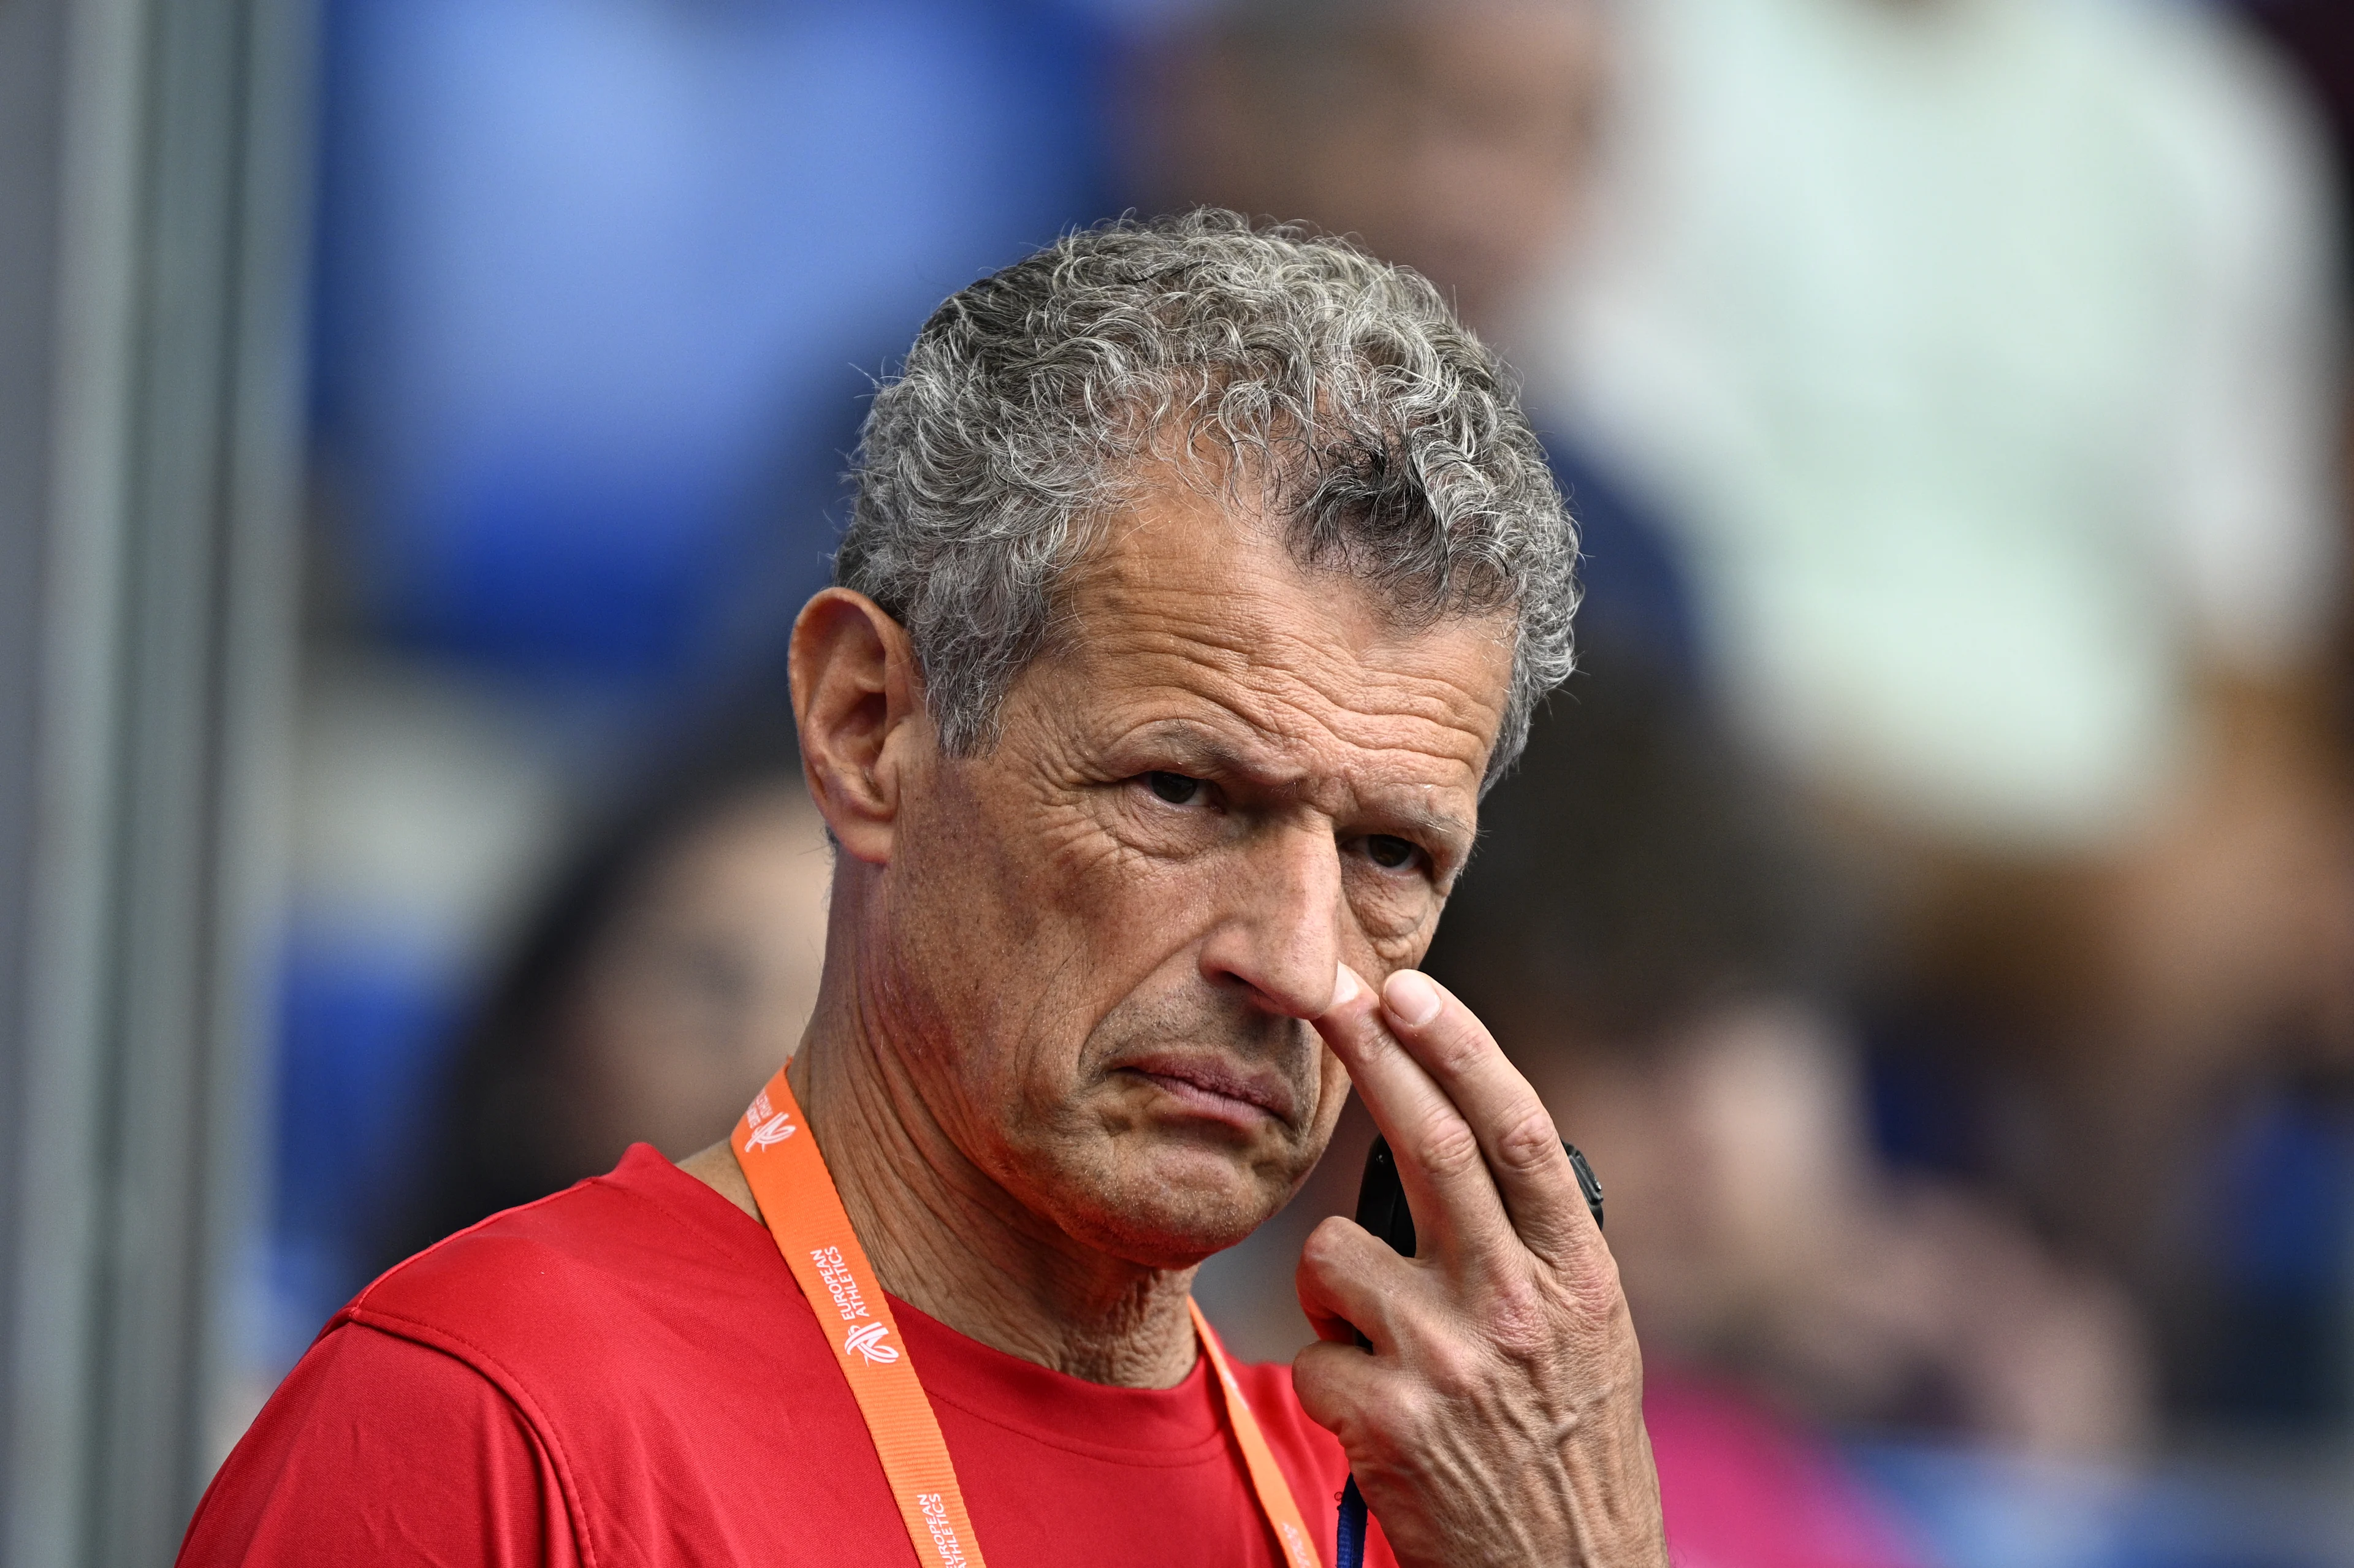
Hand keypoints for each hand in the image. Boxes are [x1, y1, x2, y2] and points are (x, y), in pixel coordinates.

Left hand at [1293, 966, 1666, 1566]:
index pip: (1519, 1133)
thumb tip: (1455, 1143)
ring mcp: (1453, 1362)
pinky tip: (1379, 1421)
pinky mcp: (1392, 1421)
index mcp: (1576, 1278)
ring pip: (1333, 1257)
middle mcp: (1519, 1306)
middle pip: (1432, 1144)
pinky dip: (1327, 1377)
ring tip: (1384, 1352)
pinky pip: (1311, 1353)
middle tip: (1327, 989)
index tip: (1410, 989)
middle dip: (1372, 1053)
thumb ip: (1527, 1249)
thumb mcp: (1584, 1338)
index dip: (1461, 1049)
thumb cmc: (1563, 1449)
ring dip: (1332, 1292)